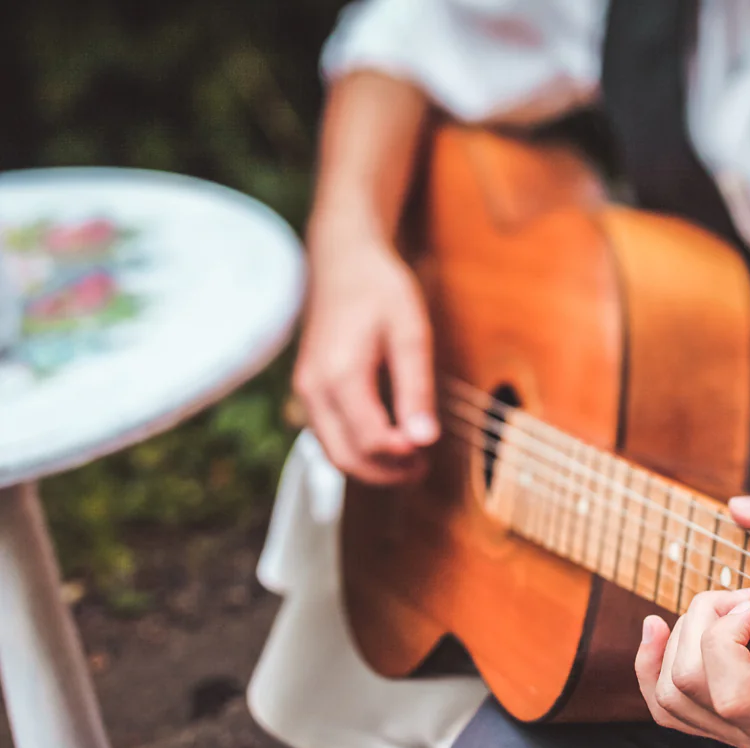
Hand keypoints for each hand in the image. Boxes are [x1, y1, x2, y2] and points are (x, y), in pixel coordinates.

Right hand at [294, 236, 436, 484]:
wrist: (343, 260)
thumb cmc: (380, 290)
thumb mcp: (410, 333)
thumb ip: (416, 388)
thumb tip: (425, 440)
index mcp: (339, 374)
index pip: (369, 439)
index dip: (402, 457)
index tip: (431, 451)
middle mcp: (313, 388)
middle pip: (346, 457)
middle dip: (386, 472)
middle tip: (425, 468)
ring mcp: (306, 391)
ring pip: (334, 452)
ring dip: (372, 466)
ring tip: (412, 460)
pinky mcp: (308, 391)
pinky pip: (329, 436)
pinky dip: (357, 449)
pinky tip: (389, 442)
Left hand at [633, 485, 749, 747]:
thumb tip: (737, 509)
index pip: (735, 695)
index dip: (724, 638)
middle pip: (691, 686)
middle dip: (700, 621)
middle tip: (740, 593)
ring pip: (671, 699)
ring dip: (679, 637)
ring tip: (713, 604)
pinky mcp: (731, 729)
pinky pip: (669, 711)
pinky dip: (651, 667)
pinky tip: (658, 627)